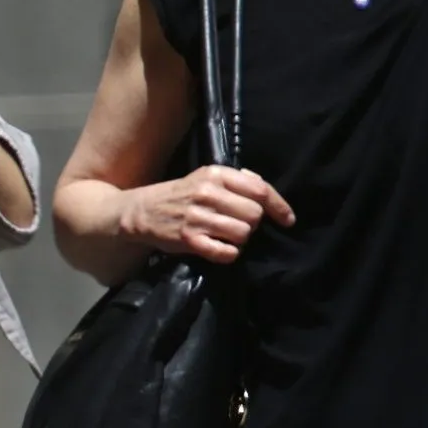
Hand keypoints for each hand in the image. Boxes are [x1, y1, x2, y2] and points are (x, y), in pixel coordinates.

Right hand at [122, 165, 295, 263]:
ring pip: (243, 233)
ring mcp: (198, 217)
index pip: (260, 190)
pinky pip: (227, 252)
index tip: (287, 220)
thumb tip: (262, 186)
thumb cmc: (178, 195)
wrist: (140, 211)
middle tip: (237, 224)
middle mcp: (207, 193)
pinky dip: (229, 253)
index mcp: (215, 174)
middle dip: (252, 223)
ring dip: (239, 238)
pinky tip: (220, 248)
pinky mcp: (189, 240)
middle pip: (255, 215)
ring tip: (225, 235)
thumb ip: (235, 180)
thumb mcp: (204, 177)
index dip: (279, 207)